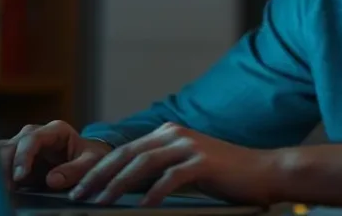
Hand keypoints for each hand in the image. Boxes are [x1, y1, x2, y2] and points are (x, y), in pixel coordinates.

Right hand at [0, 120, 113, 190]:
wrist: (88, 159)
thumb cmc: (91, 157)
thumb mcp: (91, 162)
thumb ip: (75, 169)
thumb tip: (52, 180)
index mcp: (55, 131)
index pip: (32, 138)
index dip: (23, 156)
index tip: (19, 177)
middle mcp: (35, 135)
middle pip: (10, 145)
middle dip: (3, 166)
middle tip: (4, 189)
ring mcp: (22, 147)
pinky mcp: (15, 161)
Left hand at [68, 123, 280, 206]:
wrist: (264, 172)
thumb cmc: (224, 176)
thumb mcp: (186, 169)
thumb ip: (159, 171)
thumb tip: (125, 187)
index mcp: (168, 134)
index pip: (124, 151)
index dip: (98, 169)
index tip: (78, 188)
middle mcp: (175, 134)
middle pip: (127, 154)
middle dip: (98, 176)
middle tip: (78, 196)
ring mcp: (190, 146)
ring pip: (143, 164)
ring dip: (118, 185)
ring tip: (101, 203)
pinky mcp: (203, 161)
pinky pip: (171, 178)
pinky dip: (153, 193)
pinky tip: (142, 207)